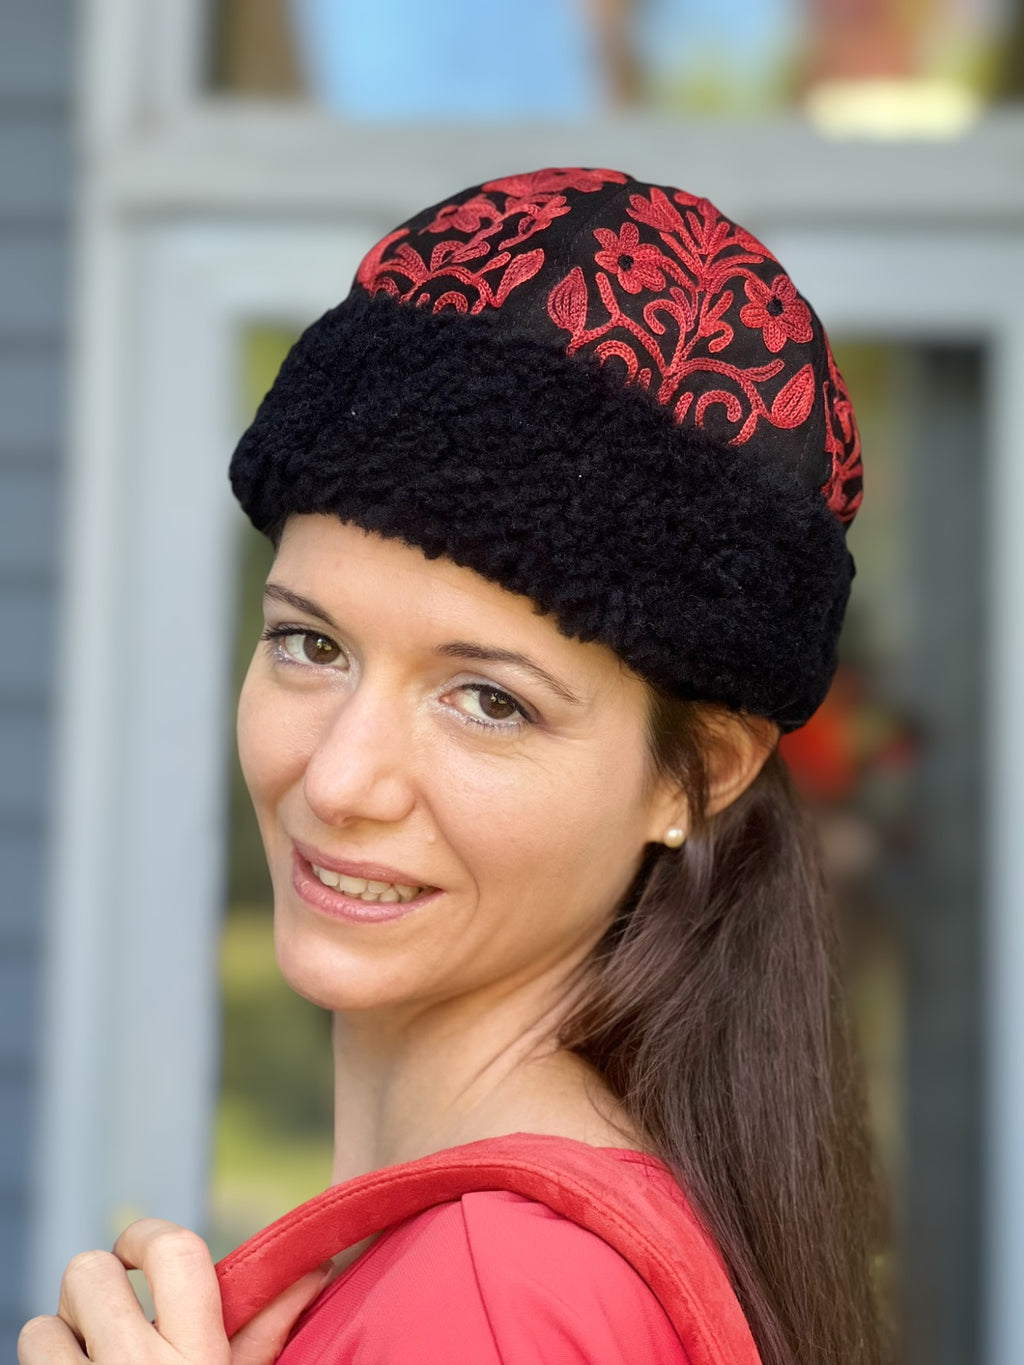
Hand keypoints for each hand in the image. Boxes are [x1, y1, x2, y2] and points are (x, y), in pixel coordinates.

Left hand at [17, 1219, 330, 1364]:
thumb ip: (265, 1330)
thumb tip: (315, 1266)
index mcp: (198, 1358)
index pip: (174, 1249)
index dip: (146, 1235)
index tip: (140, 1252)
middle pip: (86, 1273)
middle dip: (94, 1289)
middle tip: (110, 1318)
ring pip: (41, 1325)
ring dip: (59, 1340)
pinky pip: (26, 1361)